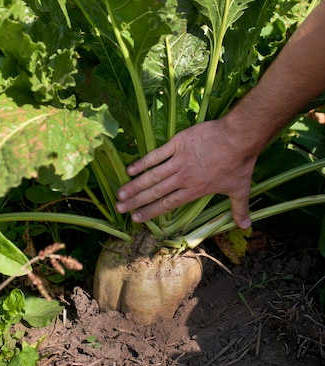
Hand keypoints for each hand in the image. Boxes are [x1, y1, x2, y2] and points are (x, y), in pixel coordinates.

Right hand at [116, 119, 256, 228]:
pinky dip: (143, 162)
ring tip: (120, 193)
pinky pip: (156, 155)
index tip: (135, 218)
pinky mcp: (178, 144)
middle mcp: (183, 178)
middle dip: (136, 201)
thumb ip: (239, 209)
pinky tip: (130, 169)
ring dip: (135, 185)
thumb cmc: (239, 164)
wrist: (238, 138)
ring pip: (152, 176)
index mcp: (194, 190)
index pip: (167, 204)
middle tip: (119, 208)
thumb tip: (246, 227)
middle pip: (155, 192)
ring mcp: (179, 160)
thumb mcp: (240, 189)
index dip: (150, 212)